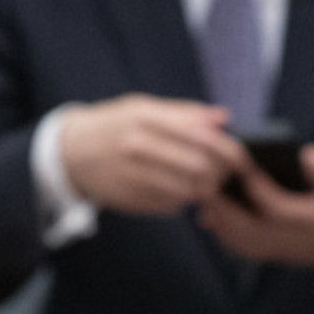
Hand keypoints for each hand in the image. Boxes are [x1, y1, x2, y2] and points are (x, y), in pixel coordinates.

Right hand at [60, 95, 246, 214]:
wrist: (71, 151)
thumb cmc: (115, 125)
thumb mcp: (144, 108)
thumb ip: (185, 113)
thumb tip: (223, 118)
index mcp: (145, 117)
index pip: (202, 137)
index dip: (230, 151)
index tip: (242, 159)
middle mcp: (137, 145)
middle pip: (199, 167)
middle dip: (221, 174)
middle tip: (227, 174)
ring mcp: (131, 175)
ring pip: (187, 190)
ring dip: (204, 190)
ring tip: (205, 182)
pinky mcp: (129, 199)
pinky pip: (170, 205)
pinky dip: (183, 200)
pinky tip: (179, 189)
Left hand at [194, 142, 313, 273]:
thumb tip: (306, 156)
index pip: (277, 208)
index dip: (256, 187)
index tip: (241, 163)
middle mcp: (296, 241)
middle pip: (249, 230)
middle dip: (225, 205)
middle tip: (207, 178)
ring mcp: (285, 251)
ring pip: (242, 242)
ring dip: (220, 219)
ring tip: (206, 191)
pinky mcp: (279, 255)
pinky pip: (245, 249)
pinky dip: (224, 232)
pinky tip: (214, 212)